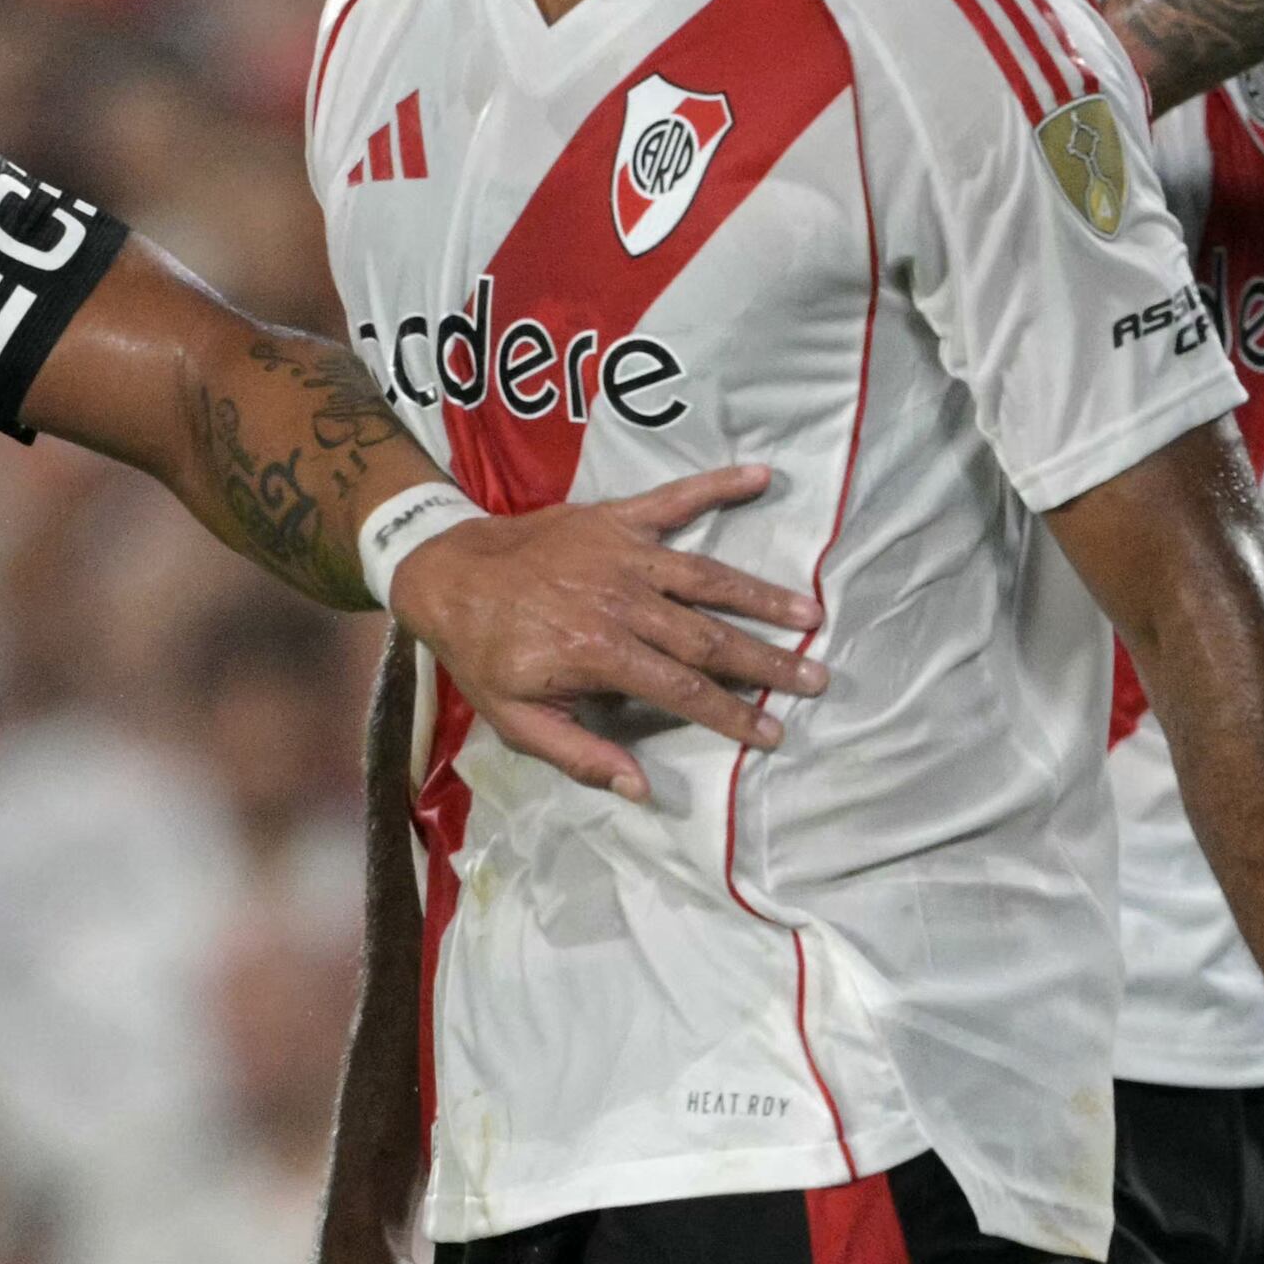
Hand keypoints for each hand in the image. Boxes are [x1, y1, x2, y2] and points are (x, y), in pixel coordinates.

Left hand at [386, 467, 816, 800]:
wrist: (446, 574)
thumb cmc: (485, 653)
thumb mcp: (515, 720)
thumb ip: (580, 754)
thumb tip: (642, 789)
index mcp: (599, 651)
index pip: (683, 689)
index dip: (732, 714)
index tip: (775, 732)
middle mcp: (619, 600)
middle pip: (708, 638)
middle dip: (766, 663)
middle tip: (817, 678)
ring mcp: (621, 553)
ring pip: (706, 577)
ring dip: (760, 595)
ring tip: (811, 613)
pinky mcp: (614, 518)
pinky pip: (672, 499)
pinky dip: (716, 485)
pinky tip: (759, 475)